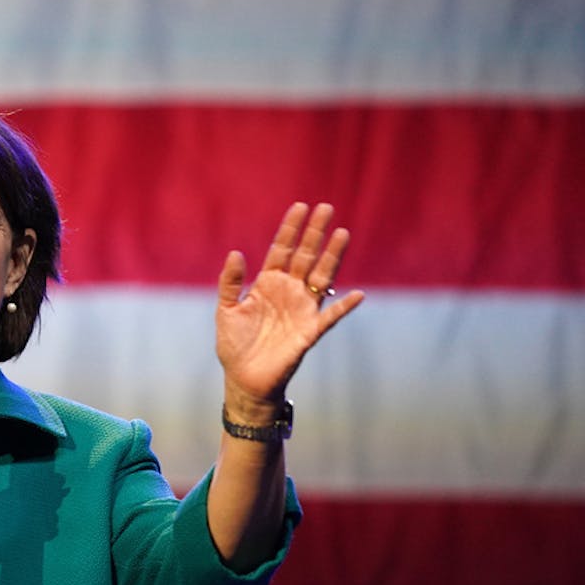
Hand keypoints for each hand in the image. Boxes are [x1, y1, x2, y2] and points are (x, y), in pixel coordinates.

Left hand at [216, 202, 363, 418]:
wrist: (244, 379)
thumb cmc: (234, 345)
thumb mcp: (226, 310)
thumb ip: (231, 282)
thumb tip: (235, 252)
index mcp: (267, 283)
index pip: (281, 249)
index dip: (290, 229)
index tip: (301, 205)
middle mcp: (289, 291)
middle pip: (305, 256)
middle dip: (315, 233)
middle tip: (327, 207)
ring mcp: (302, 309)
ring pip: (321, 277)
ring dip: (332, 257)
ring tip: (343, 233)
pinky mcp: (309, 332)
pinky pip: (330, 317)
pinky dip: (344, 307)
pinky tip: (357, 295)